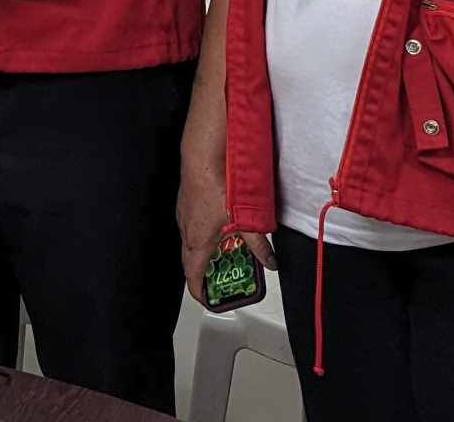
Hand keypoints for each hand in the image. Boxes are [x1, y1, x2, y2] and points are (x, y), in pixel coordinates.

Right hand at [176, 165, 272, 300]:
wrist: (202, 155)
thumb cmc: (216, 185)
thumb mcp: (246, 220)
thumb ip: (258, 244)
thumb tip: (269, 260)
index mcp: (197, 241)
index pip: (192, 276)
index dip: (200, 291)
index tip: (208, 299)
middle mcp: (186, 229)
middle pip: (192, 260)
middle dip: (207, 272)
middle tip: (224, 277)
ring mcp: (184, 214)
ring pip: (192, 240)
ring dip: (207, 250)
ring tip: (228, 250)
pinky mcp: (186, 201)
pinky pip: (193, 224)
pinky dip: (205, 232)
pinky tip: (222, 223)